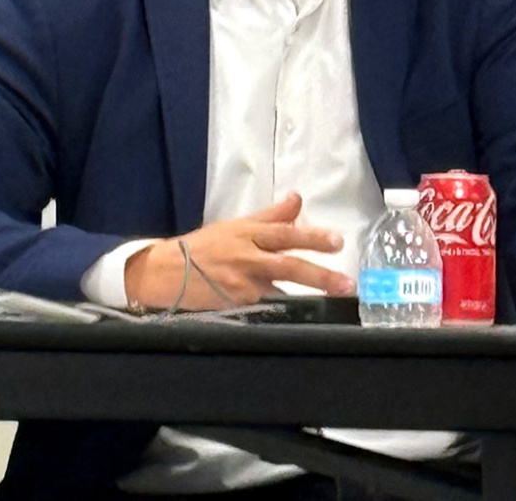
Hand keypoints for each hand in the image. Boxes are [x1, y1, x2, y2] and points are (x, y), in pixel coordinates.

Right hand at [123, 192, 353, 309]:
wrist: (167, 271)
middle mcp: (248, 257)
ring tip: (337, 298)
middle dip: (320, 274)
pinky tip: (305, 318)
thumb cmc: (205, 246)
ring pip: (280, 290)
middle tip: (347, 283)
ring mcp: (242, 284)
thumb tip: (297, 198)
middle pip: (288, 264)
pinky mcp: (235, 304)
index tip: (338, 242)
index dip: (312, 236)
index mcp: (249, 233)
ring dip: (309, 295)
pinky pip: (265, 307)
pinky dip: (284, 310)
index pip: (285, 233)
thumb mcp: (237, 225)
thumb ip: (271, 215)